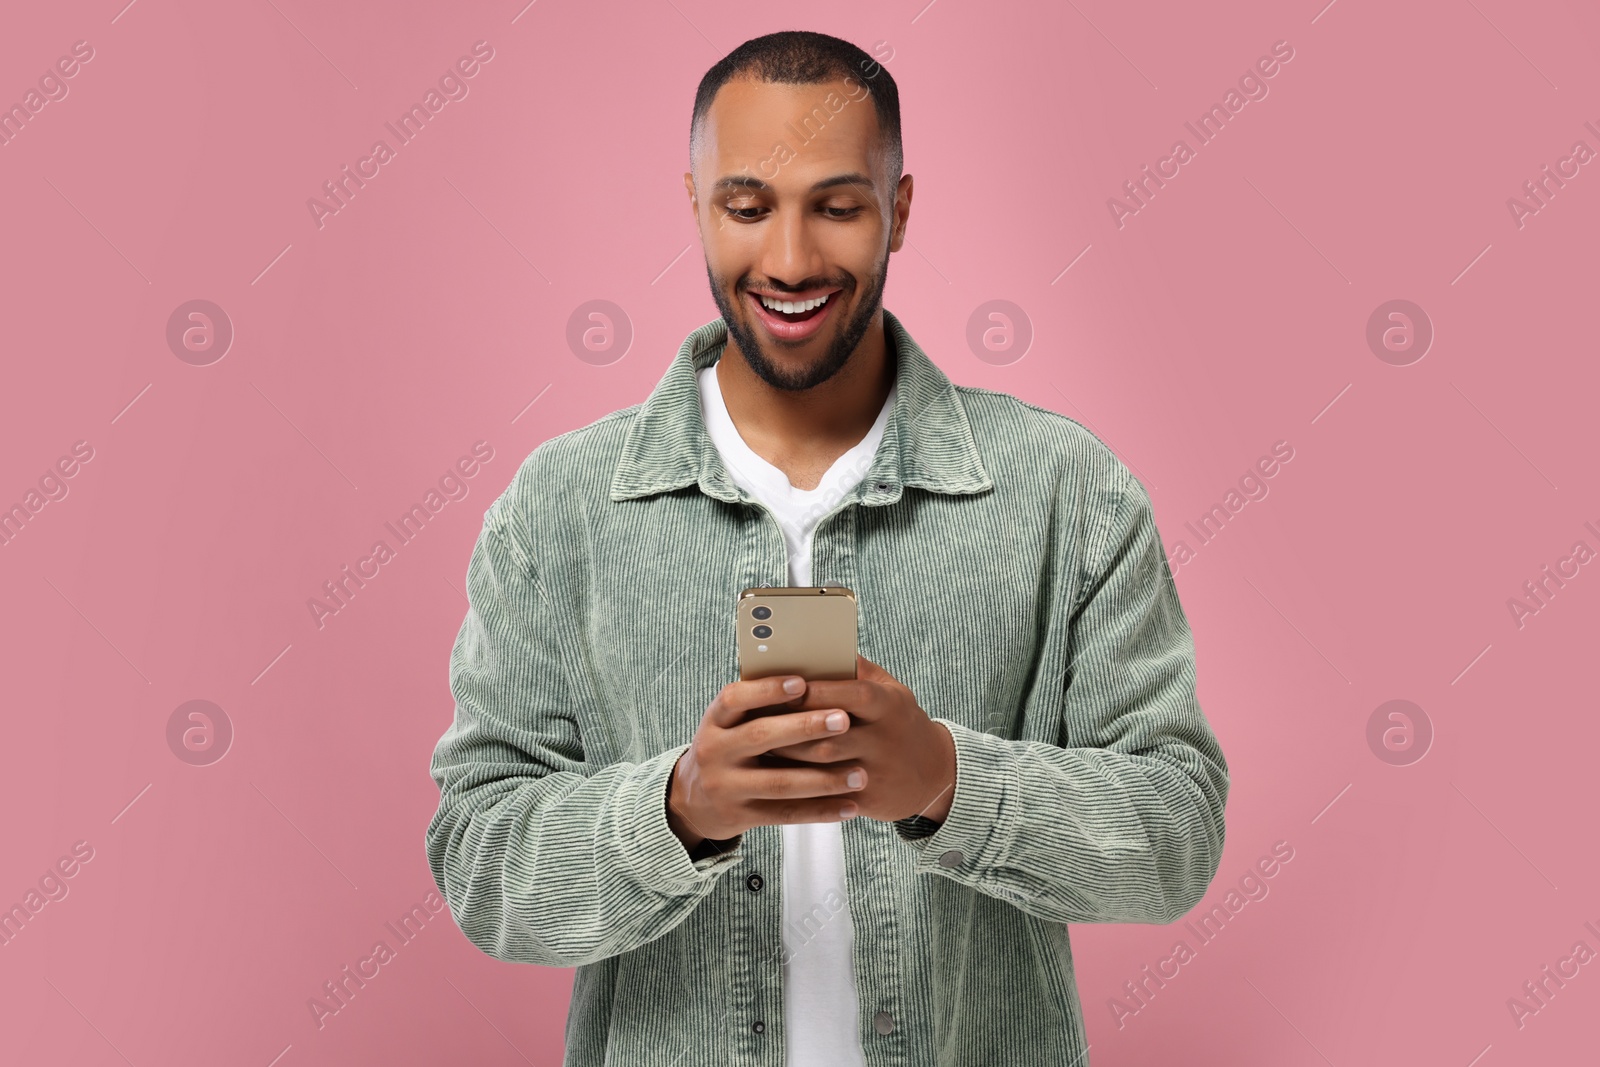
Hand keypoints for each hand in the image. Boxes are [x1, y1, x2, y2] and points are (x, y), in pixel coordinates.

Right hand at [667, 674, 869, 849]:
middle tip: (844, 720)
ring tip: (860, 774)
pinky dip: (821, 811)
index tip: (802, 682)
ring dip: (824, 780)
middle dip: (805, 727)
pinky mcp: (741, 816)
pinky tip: (850, 807)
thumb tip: (817, 678)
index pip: (735, 698)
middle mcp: (715, 751)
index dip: (767, 689)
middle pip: (761, 736)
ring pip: (779, 782)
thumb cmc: (730, 747)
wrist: (694, 799)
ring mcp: (726, 786)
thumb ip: (761, 704)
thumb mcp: (730, 722)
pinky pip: (786, 814)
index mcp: (715, 720)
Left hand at [762, 655, 956, 823]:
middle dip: (792, 726)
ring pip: (823, 765)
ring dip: (788, 756)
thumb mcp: (891, 691)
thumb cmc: (900, 723)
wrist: (934, 773)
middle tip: (760, 719)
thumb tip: (819, 646)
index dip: (818, 691)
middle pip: (830, 733)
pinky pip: (827, 794)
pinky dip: (800, 785)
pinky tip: (779, 775)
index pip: (852, 693)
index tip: (787, 686)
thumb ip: (857, 670)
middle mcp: (885, 739)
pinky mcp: (869, 800)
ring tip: (761, 745)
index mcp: (889, 705)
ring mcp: (877, 772)